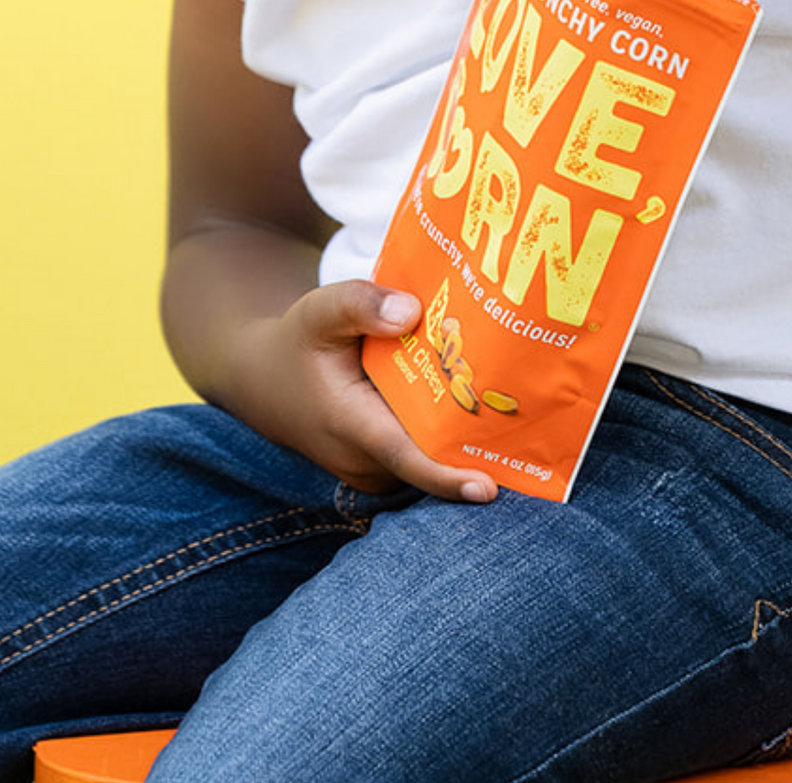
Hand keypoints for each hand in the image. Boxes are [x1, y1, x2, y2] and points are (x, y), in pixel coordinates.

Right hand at [226, 280, 497, 503]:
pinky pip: (421, 451)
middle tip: (527, 405)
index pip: (406, 458)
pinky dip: (443, 428)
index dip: (447, 477)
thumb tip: (412, 311)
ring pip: (429, 454)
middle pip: (433, 455)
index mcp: (352, 427)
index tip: (488, 487)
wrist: (265, 380)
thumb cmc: (298, 343)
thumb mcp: (319, 310)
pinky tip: (471, 395)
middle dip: (477, 438)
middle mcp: (367, 460)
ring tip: (510, 394)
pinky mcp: (382, 465)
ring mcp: (375, 468)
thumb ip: (361, 304)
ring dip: (462, 431)